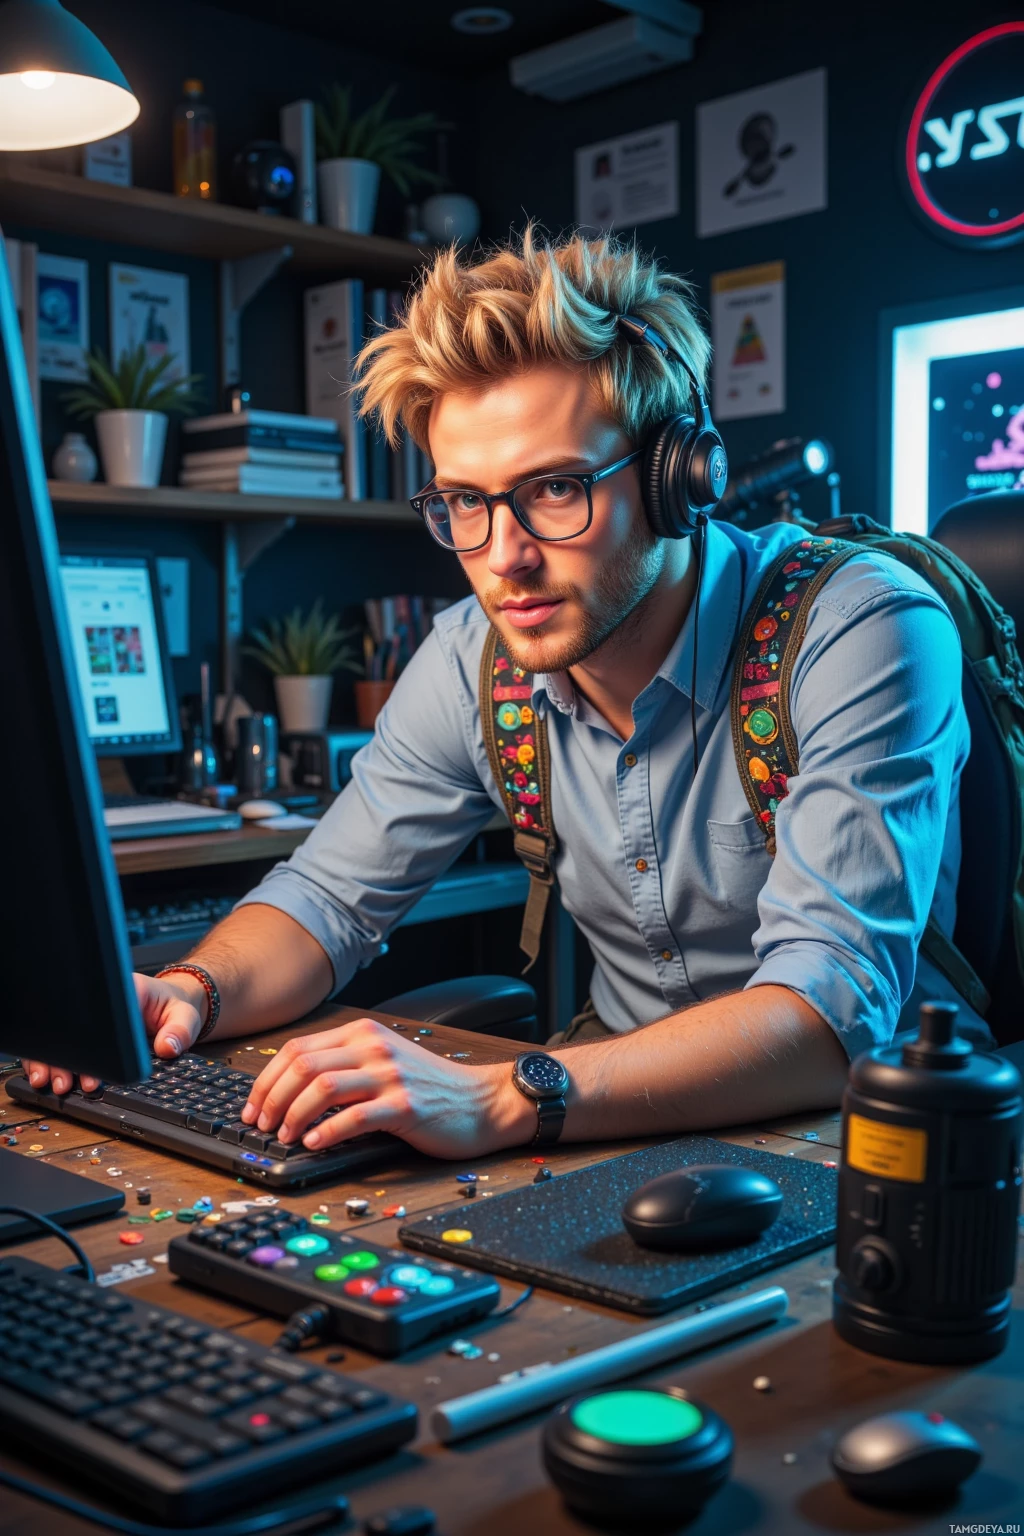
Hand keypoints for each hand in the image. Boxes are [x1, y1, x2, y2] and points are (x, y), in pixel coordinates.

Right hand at [21, 972, 207, 1095]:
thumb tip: (167, 1047)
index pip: (97, 1007)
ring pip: (63, 1036)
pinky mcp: (89, 1031)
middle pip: (72, 1024)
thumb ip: (180, 1030)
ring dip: (55, 1062)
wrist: (170, 1005)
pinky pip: (67, 1045)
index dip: (87, 1033)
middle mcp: (100, 1001)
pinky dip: (57, 1062)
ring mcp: (91, 1017)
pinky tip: (51, 1078)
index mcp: (123, 989)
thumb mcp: (185, 1015)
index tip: (84, 1056)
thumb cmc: (173, 1007)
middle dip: (64, 1055)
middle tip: (66, 1079)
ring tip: (58, 1084)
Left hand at [240, 1017, 533, 1159]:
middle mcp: (373, 1047)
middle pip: (303, 1065)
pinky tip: (314, 1143)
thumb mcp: (383, 1061)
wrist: (481, 1101)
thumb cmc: (430, 1087)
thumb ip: (344, 1066)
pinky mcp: (405, 1104)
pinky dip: (327, 1131)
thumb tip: (289, 1092)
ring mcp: (390, 1074)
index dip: (266, 1080)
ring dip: (293, 1114)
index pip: (297, 1049)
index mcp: (362, 1033)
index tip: (252, 1106)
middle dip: (271, 1098)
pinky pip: (354, 1116)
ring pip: (323, 1086)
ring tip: (284, 1136)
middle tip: (261, 1125)